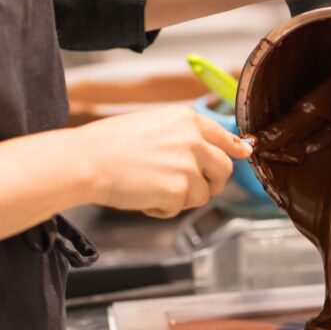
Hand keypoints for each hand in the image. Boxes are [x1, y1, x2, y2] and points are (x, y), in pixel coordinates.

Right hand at [81, 107, 251, 217]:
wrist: (86, 161)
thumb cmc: (109, 144)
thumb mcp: (153, 125)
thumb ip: (184, 136)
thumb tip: (213, 148)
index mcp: (187, 120)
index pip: (225, 137)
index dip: (236, 149)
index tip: (244, 153)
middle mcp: (193, 140)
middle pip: (224, 170)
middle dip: (211, 183)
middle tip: (188, 188)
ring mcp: (189, 166)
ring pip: (204, 193)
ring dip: (183, 197)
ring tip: (152, 187)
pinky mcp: (180, 191)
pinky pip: (181, 208)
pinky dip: (164, 209)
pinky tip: (143, 196)